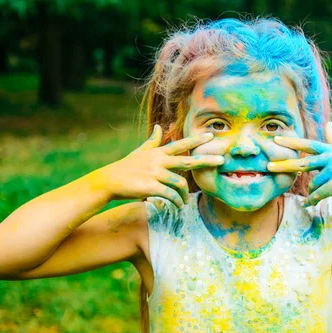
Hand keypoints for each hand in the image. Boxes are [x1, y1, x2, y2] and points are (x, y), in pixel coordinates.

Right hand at [96, 125, 223, 207]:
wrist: (109, 181)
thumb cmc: (126, 167)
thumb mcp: (140, 152)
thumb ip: (152, 141)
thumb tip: (159, 126)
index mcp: (158, 152)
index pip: (181, 144)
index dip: (197, 140)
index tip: (211, 136)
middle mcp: (159, 161)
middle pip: (187, 160)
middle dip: (206, 160)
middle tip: (222, 161)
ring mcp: (155, 174)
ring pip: (179, 183)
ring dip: (185, 194)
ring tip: (184, 201)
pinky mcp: (150, 187)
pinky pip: (170, 195)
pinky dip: (176, 201)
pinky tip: (178, 206)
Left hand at [267, 122, 331, 206]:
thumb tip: (328, 123)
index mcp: (330, 150)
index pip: (307, 144)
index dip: (291, 142)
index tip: (276, 140)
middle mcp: (331, 158)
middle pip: (302, 163)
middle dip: (284, 165)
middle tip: (267, 167)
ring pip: (312, 184)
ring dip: (316, 191)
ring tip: (328, 190)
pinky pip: (317, 194)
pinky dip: (312, 201)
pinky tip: (308, 204)